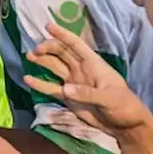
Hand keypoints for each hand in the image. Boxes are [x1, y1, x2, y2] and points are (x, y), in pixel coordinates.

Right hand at [24, 22, 152, 140]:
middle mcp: (80, 70)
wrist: (125, 126)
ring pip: (54, 66)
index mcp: (93, 64)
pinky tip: (27, 79)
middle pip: (62, 53)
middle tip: (35, 50)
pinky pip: (51, 87)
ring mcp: (73, 83)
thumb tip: (65, 89)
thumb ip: (88, 93)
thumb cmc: (124, 106)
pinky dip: (39, 83)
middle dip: (48, 48)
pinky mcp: (68, 97)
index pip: (76, 45)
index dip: (63, 35)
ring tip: (29, 57)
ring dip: (42, 61)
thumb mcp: (110, 98)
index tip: (48, 26)